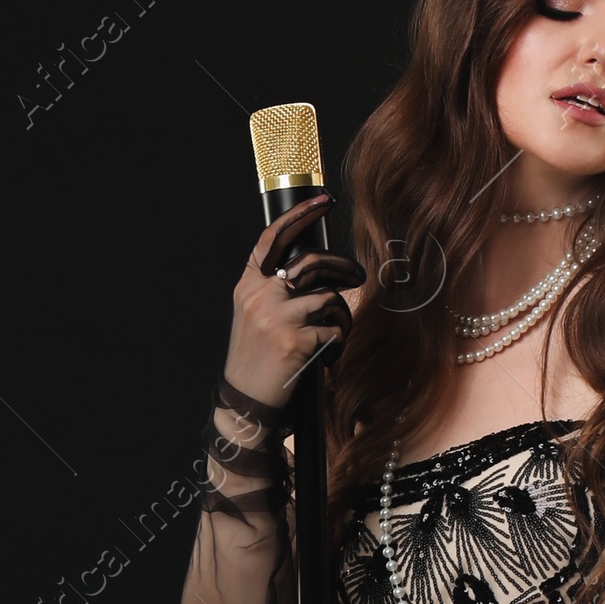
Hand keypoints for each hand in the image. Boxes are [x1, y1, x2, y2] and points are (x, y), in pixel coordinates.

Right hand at [223, 193, 366, 411]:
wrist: (245, 404)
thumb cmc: (257, 361)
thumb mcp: (254, 316)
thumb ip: (275, 290)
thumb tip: (314, 270)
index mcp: (248, 285)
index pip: (273, 238)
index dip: (301, 214)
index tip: (324, 200)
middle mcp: (260, 295)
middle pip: (312, 263)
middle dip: (343, 267)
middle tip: (359, 275)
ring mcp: (276, 316)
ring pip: (329, 297)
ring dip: (342, 317)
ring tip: (334, 335)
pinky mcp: (295, 340)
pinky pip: (335, 330)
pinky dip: (338, 344)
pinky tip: (326, 357)